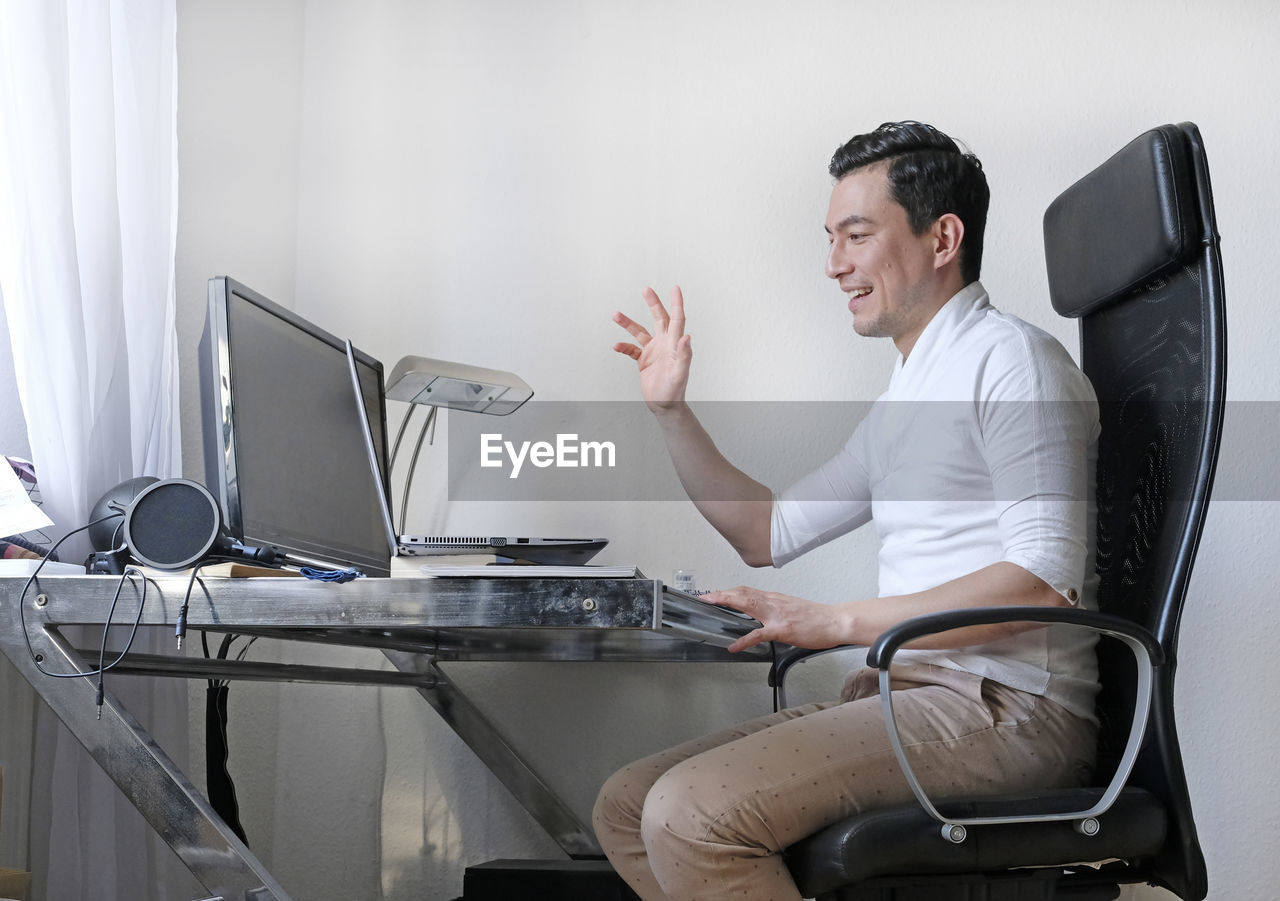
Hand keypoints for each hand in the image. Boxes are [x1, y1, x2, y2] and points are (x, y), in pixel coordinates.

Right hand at [612, 286, 691, 412]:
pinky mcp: (644, 361)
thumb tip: (687, 336)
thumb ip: (684, 355)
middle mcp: (665, 344)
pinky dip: (623, 346)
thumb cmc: (674, 392)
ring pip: (640, 332)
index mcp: (674, 344)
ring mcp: (654, 352)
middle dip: (653, 303)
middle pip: (659, 318)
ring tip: (615, 315)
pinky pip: (631, 350)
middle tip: (646, 289)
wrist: (664, 406)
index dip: (676, 303)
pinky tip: (616, 346)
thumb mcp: (680, 373)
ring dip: (628, 323)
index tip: (675, 288)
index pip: (677, 319)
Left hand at [704, 586, 850, 652]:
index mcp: (775, 598)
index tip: (714, 593)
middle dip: (721, 593)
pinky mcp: (782, 629)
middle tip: (705, 596)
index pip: (747, 590)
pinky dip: (743, 640)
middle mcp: (773, 602)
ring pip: (747, 604)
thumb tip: (763, 614)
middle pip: (742, 593)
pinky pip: (758, 634)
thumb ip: (776, 609)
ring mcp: (777, 615)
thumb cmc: (817, 618)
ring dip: (727, 602)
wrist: (835, 621)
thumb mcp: (792, 608)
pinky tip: (734, 646)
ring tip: (711, 605)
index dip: (728, 591)